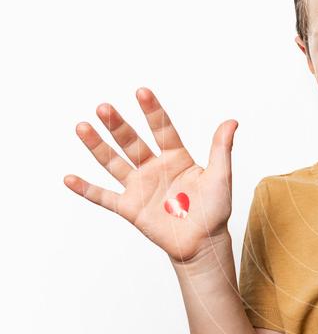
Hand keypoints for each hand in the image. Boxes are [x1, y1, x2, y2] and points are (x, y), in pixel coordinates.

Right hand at [64, 87, 238, 263]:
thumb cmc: (214, 209)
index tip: (141, 92)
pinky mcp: (130, 208)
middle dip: (118, 125)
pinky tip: (69, 178)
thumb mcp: (221, 176)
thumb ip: (221, 149)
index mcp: (176, 157)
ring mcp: (139, 186)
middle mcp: (154, 167)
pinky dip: (86, 189)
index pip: (162, 129)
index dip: (152, 111)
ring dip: (97, 146)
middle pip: (132, 142)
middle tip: (104, 108)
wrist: (203, 242)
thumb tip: (231, 121)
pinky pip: (104, 197)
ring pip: (113, 162)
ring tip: (82, 127)